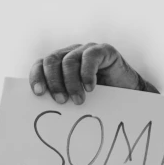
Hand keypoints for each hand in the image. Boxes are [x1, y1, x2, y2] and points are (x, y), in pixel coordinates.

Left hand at [29, 42, 150, 104]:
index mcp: (58, 66)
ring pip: (69, 61)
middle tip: (61, 101)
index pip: (40, 65)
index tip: (38, 93)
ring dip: (71, 83)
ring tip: (79, 101)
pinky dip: (87, 74)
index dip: (36, 77)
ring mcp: (86, 50)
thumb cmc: (97, 101)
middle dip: (54, 82)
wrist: (127, 95)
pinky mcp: (103, 50)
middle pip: (51, 61)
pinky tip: (91, 88)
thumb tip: (41, 113)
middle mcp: (70, 54)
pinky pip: (90, 57)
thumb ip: (60, 100)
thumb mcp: (74, 100)